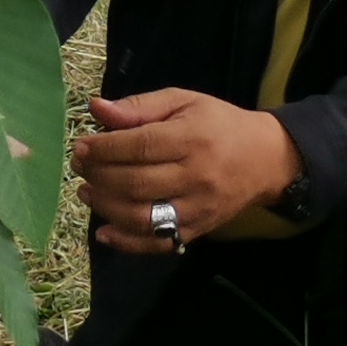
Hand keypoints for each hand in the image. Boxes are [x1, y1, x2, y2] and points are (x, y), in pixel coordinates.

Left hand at [76, 88, 298, 252]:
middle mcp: (195, 177)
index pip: (138, 146)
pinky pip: (158, 243)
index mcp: (191, 139)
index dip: (103, 148)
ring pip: (142, 218)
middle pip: (135, 183)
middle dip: (98, 176)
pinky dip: (127, 243)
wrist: (265, 159)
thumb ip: (140, 106)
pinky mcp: (198, 231)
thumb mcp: (183, 102)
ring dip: (106, 208)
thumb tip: (96, 108)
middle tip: (80, 167)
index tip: (81, 146)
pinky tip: (104, 232)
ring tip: (87, 192)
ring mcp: (197, 209)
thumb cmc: (218, 124)